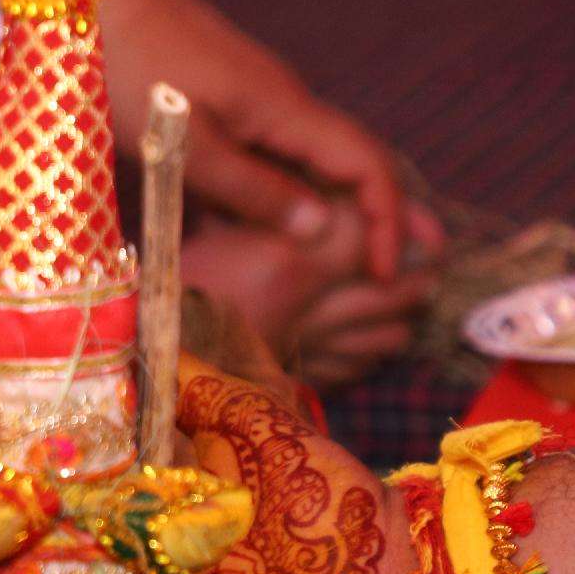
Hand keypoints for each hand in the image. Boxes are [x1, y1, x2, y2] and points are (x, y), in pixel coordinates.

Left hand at [96, 0, 439, 279]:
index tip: (383, 272)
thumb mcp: (184, 144)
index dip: (388, 219)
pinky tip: (255, 222)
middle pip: (348, 161)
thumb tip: (321, 228)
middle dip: (370, 216)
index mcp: (285, 108)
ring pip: (305, 157)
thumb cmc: (129, 65)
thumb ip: (250, 188)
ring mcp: (252, 93)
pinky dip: (277, 187)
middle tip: (377, 277)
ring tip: (321, 262)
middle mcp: (282, 98)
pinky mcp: (221, 93)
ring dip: (322, 205)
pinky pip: (268, 148)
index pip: (369, 164)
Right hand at [183, 204, 428, 389]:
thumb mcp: (217, 223)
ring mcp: (309, 350)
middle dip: (419, 271)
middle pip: (393, 289)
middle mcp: (307, 306)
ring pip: (388, 332)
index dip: (400, 224)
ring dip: (402, 313)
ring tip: (408, 295)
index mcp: (284, 258)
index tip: (414, 220)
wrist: (147, 347)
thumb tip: (332, 193)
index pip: (367, 234)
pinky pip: (360, 366)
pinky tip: (369, 334)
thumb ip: (272, 204)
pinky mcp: (301, 380)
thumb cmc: (174, 275)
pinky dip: (373, 349)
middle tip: (427, 257)